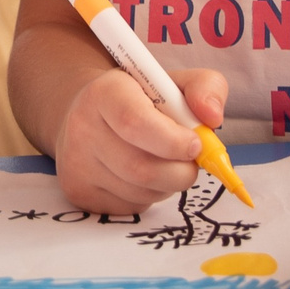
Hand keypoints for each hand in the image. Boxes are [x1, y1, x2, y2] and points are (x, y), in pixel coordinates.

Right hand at [51, 65, 229, 214]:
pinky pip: (130, 206)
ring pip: (140, 192)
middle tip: (190, 162)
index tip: (196, 144)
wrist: (90, 115)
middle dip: (180, 172)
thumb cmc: (140, 99)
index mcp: (104, 93)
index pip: (134, 123)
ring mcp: (77, 163)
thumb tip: (212, 117)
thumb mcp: (173, 82)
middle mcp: (82, 127)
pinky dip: (150, 196)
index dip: (172, 141)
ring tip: (165, 163)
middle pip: (140, 168)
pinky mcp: (79, 192)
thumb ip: (205, 87)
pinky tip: (143, 176)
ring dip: (167, 184)